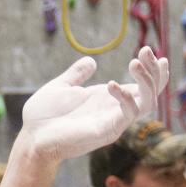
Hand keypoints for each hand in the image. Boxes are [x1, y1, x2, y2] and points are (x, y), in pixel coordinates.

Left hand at [16, 47, 167, 162]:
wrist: (31, 137)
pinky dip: (126, 98)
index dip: (152, 70)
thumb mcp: (62, 87)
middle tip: (145, 50)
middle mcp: (116, 110)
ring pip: (147, 103)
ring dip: (147, 81)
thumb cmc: (44, 116)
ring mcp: (114, 121)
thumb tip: (91, 61)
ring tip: (134, 62)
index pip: (142, 86)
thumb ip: (77, 74)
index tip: (149, 50)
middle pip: (151, 92)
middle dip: (154, 71)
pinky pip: (128, 114)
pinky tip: (112, 85)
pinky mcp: (108, 132)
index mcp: (108, 99)